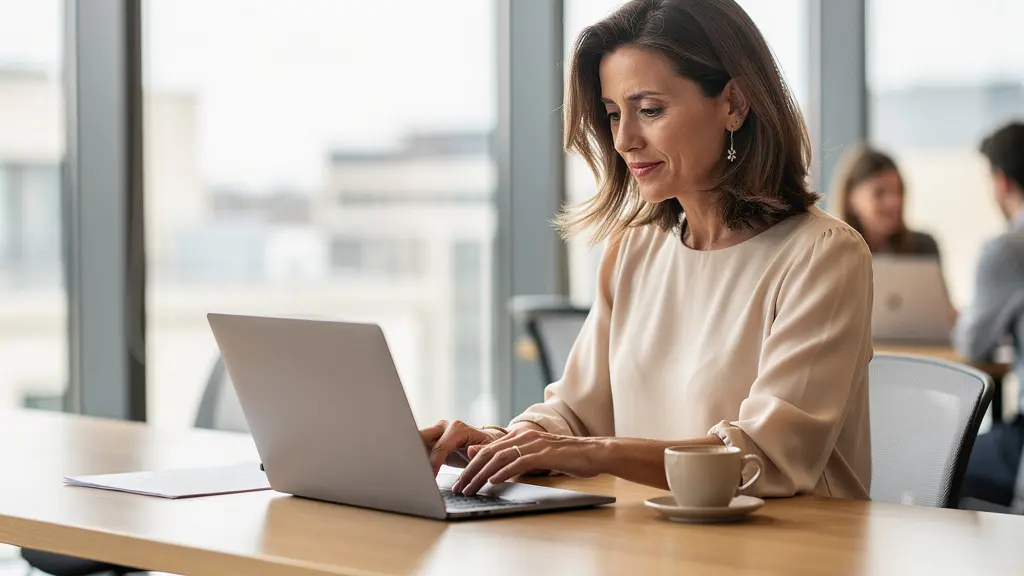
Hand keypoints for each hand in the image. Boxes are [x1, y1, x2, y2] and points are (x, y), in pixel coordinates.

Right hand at [420, 420, 505, 475]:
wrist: (486, 443)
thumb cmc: (489, 446)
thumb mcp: (490, 450)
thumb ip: (481, 451)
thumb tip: (470, 451)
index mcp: (457, 428)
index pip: (440, 447)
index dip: (433, 463)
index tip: (430, 478)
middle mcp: (443, 427)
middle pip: (421, 437)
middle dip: (415, 453)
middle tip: (413, 472)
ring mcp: (436, 433)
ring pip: (417, 442)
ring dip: (414, 457)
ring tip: (413, 474)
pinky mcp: (432, 442)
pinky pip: (419, 450)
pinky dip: (417, 460)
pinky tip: (417, 472)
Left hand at [451, 428, 604, 494]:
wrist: (594, 453)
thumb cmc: (566, 457)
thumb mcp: (534, 456)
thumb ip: (511, 457)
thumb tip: (483, 460)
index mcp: (519, 436)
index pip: (487, 449)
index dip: (470, 465)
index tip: (460, 482)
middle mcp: (523, 436)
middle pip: (488, 452)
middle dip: (470, 471)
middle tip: (459, 487)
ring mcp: (534, 444)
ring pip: (499, 457)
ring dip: (482, 474)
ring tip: (471, 488)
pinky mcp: (544, 453)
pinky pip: (519, 462)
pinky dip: (504, 472)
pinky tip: (493, 481)